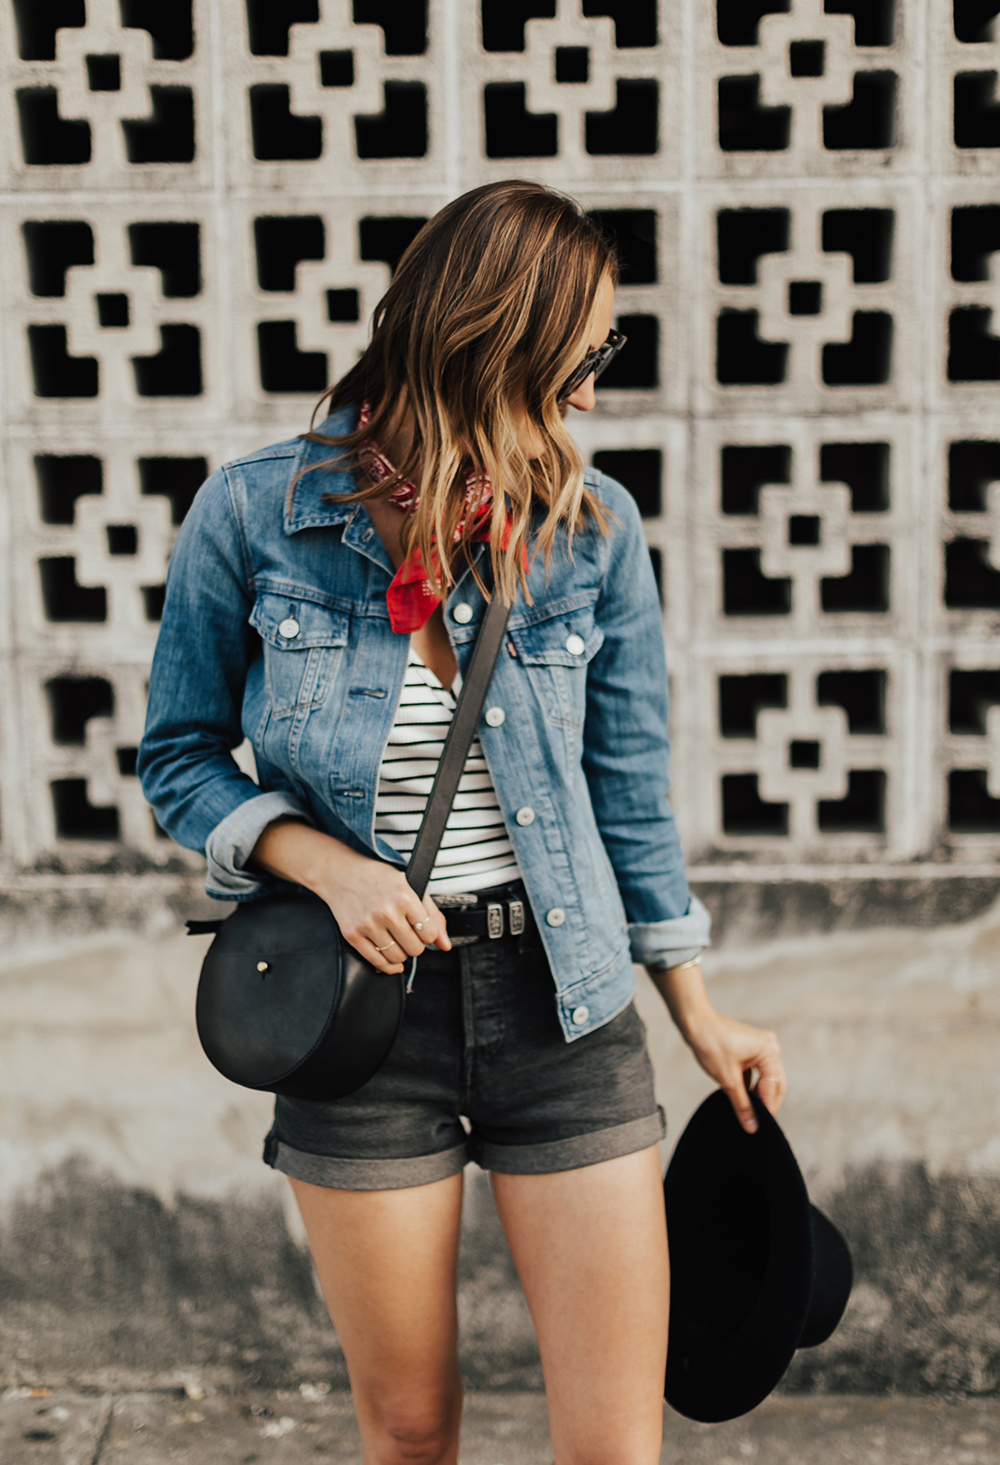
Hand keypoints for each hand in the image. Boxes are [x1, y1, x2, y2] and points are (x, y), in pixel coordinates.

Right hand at [315, 854, 450, 974]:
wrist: (342, 873)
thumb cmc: (378, 878)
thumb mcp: (410, 887)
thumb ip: (433, 915)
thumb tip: (445, 945)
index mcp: (404, 896)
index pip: (429, 934)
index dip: (428, 934)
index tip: (422, 929)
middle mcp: (386, 911)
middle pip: (415, 949)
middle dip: (415, 944)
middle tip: (408, 934)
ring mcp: (368, 924)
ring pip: (397, 958)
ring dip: (401, 953)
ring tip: (396, 940)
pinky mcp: (353, 935)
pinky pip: (377, 962)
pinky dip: (388, 965)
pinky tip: (390, 956)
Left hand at [647, 961, 785, 1133]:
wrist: (695, 1023)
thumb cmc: (711, 1044)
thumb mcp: (727, 1079)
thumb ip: (742, 1105)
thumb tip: (752, 1126)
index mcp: (769, 1052)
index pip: (775, 1087)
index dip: (768, 1108)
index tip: (760, 1126)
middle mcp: (770, 1046)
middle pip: (774, 1082)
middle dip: (765, 1102)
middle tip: (756, 1122)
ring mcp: (761, 1046)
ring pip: (765, 1078)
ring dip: (758, 1094)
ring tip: (749, 1111)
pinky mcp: (750, 1047)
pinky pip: (756, 1071)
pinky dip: (751, 1084)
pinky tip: (742, 1096)